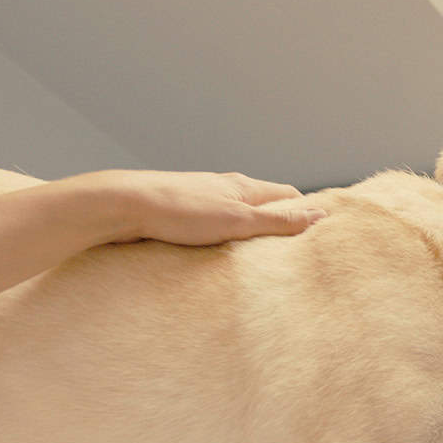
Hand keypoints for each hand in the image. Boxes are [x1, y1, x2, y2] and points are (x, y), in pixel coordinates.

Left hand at [89, 170, 325, 246]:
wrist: (123, 205)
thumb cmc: (180, 211)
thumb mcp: (237, 220)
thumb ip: (277, 220)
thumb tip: (319, 215)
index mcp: (244, 186)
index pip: (288, 195)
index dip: (305, 212)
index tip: (317, 233)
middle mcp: (226, 188)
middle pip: (264, 204)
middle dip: (278, 223)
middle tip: (290, 250)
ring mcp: (203, 198)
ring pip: (237, 214)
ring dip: (250, 232)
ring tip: (257, 257)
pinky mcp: (181, 212)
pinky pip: (213, 223)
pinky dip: (224, 236)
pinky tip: (218, 252)